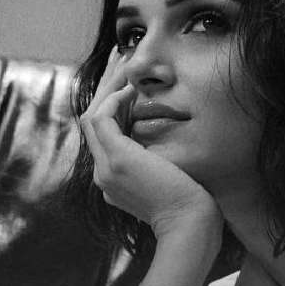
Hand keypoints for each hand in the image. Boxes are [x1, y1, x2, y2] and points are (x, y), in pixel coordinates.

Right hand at [80, 47, 222, 248]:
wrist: (190, 225)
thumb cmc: (191, 206)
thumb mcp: (171, 180)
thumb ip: (160, 164)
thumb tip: (164, 144)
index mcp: (114, 180)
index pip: (105, 136)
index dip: (113, 108)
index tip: (128, 85)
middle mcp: (103, 174)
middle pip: (92, 122)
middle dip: (105, 89)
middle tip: (118, 61)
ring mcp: (105, 169)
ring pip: (92, 115)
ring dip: (107, 87)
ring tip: (123, 64)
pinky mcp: (117, 159)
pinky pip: (101, 118)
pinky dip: (113, 100)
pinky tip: (130, 90)